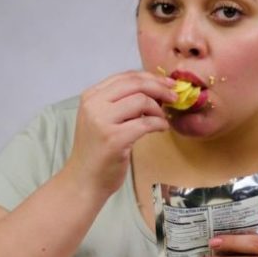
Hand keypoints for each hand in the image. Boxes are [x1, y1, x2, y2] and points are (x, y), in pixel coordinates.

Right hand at [66, 70, 175, 195]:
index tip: (167, 83)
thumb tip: (153, 89)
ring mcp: (103, 122)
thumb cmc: (97, 150)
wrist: (84, 180)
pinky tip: (162, 128)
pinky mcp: (114, 139)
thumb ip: (119, 102)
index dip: (150, 77)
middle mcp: (94, 105)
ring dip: (158, 109)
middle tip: (174, 96)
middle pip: (135, 84)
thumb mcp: (101, 118)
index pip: (125, 76)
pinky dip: (159, 124)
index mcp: (91, 96)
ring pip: (141, 101)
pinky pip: (146, 123)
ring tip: (162, 119)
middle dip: (159, 87)